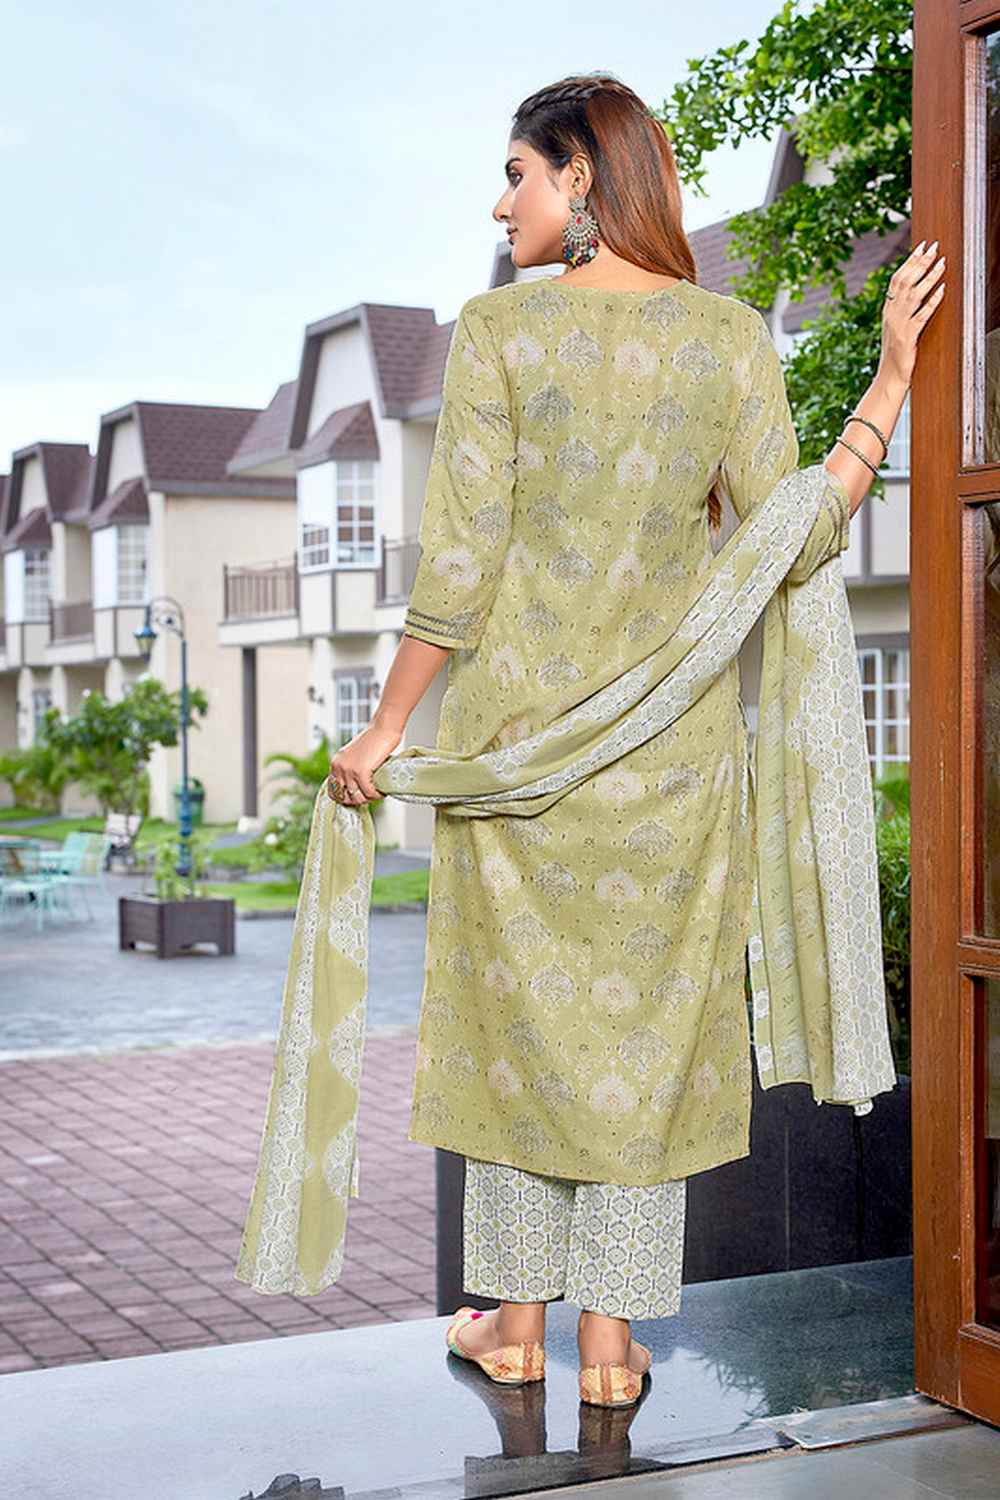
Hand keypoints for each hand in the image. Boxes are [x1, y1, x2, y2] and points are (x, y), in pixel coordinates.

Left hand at [327, 719, 403, 805]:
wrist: (383, 728)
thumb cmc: (374, 740)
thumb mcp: (355, 755)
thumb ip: (351, 768)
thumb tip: (356, 787)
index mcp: (335, 763)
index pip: (333, 791)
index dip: (345, 798)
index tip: (358, 798)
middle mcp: (339, 767)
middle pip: (345, 797)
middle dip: (359, 800)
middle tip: (370, 796)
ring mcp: (349, 769)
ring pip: (358, 797)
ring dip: (370, 798)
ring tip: (378, 793)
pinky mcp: (361, 771)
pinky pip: (369, 792)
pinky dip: (377, 795)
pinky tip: (382, 790)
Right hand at [878, 238, 945, 390]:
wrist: (889, 377)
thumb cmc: (895, 353)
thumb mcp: (896, 327)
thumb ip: (902, 308)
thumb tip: (914, 289)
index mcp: (888, 310)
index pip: (897, 279)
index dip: (909, 261)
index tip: (921, 245)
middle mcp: (892, 314)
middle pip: (905, 282)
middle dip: (920, 262)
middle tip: (933, 247)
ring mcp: (899, 325)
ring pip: (914, 294)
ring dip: (929, 277)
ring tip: (942, 262)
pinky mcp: (908, 337)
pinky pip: (922, 315)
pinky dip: (933, 301)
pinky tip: (943, 290)